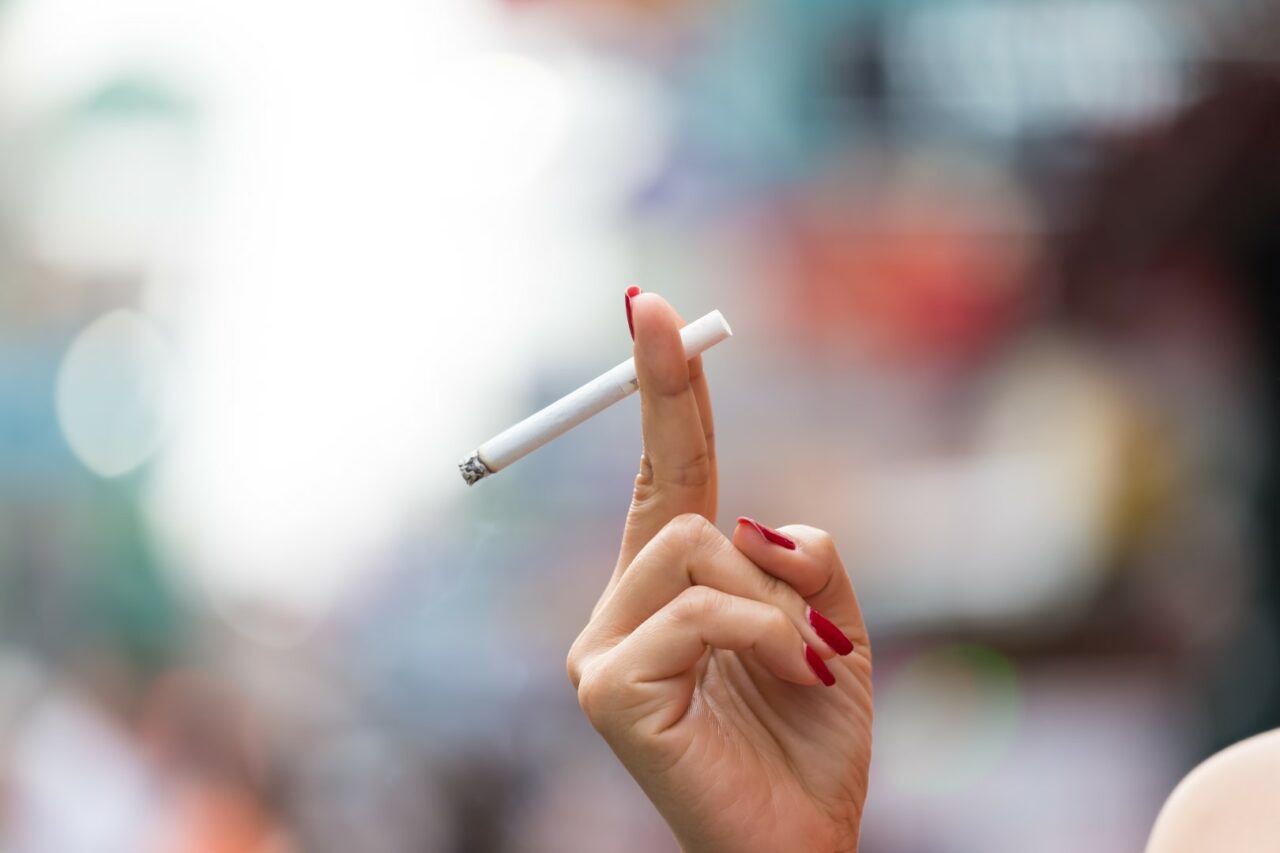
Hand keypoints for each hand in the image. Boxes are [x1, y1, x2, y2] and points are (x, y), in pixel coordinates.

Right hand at [566, 292, 872, 852]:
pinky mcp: (606, 689)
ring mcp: (602, 649)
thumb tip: (757, 521)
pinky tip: (793, 680)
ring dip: (777, 602)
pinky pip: (701, 610)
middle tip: (799, 582)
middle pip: (674, 494)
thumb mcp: (833, 627)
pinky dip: (768, 635)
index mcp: (668, 588)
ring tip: (805, 666)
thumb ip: (804, 561)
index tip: (651, 305)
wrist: (801, 847)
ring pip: (693, 545)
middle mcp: (620, 608)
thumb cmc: (811, 740)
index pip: (663, 470)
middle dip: (756, 531)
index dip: (661, 389)